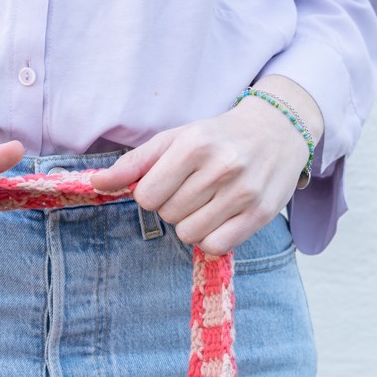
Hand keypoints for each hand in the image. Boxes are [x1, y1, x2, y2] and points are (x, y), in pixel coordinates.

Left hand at [90, 76, 322, 255]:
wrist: (279, 130)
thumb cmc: (218, 137)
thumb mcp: (175, 139)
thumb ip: (135, 163)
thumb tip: (97, 183)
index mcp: (194, 144)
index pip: (147, 196)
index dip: (153, 194)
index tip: (170, 183)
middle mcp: (220, 166)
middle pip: (168, 216)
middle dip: (175, 207)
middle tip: (196, 189)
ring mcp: (243, 192)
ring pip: (189, 234)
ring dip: (192, 224)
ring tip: (210, 202)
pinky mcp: (259, 214)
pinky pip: (215, 246)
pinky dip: (213, 238)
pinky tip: (222, 218)